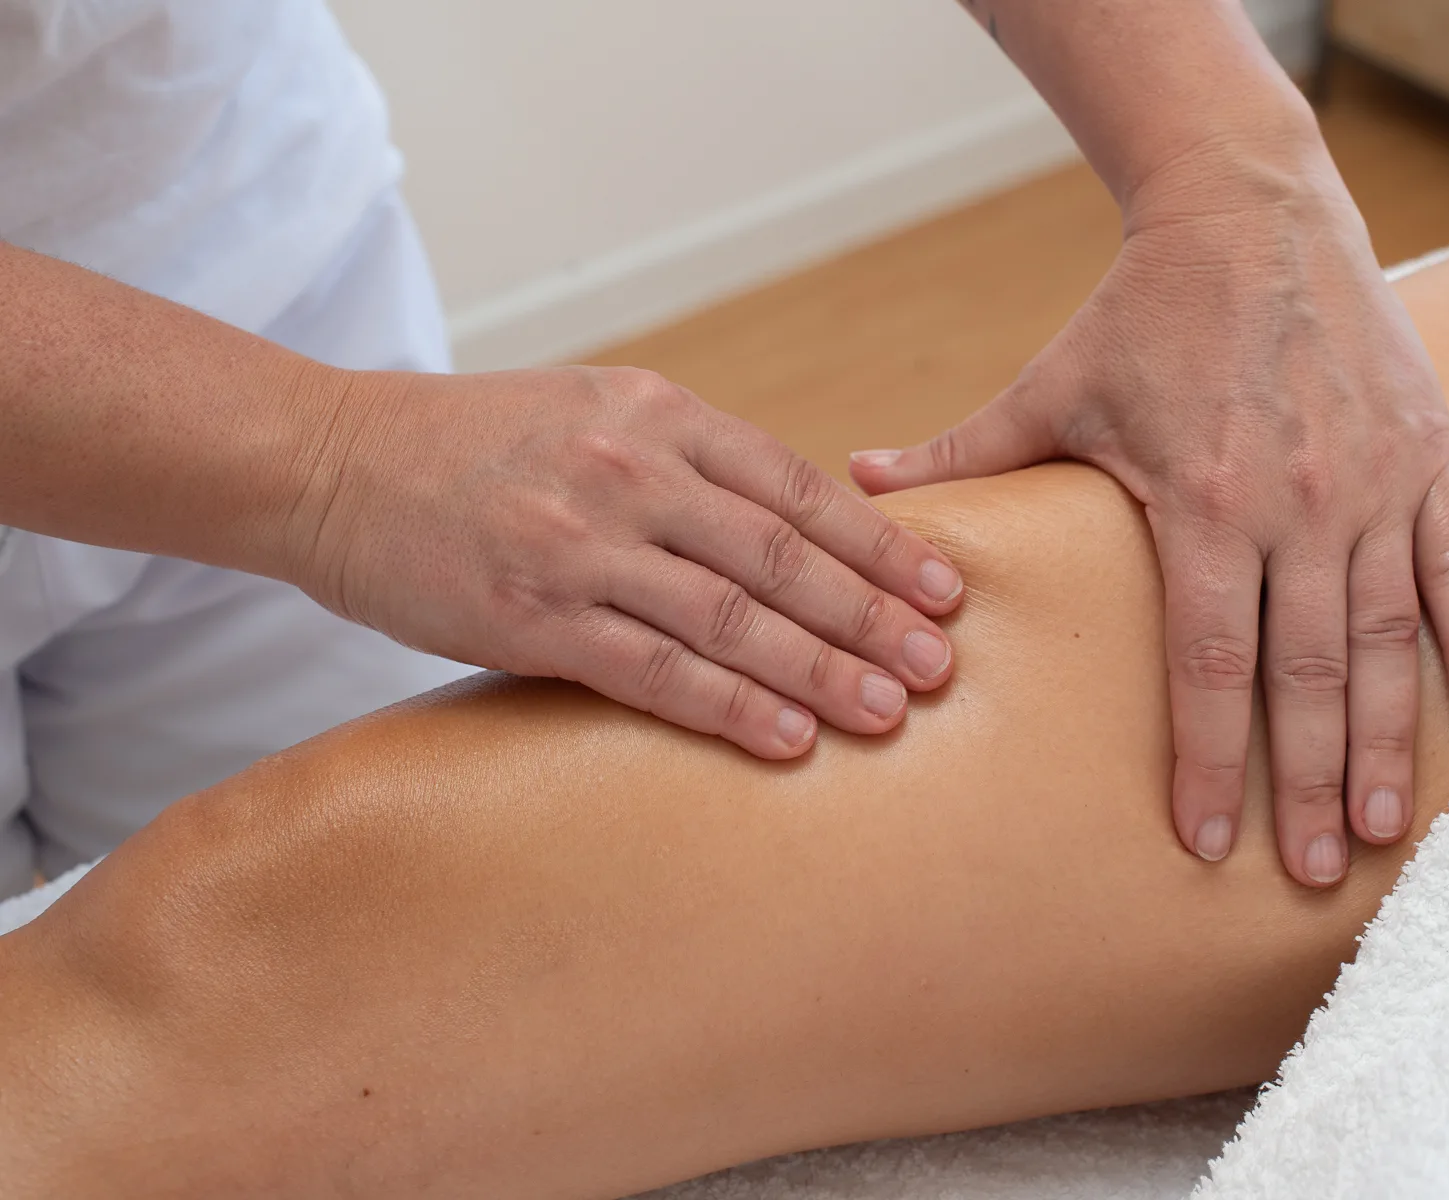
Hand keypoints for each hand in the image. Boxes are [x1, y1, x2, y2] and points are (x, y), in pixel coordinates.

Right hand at [287, 365, 964, 757]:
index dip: (880, 544)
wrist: (329, 460)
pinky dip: (727, 707)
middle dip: (872, 616)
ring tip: (890, 711)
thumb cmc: (475, 441)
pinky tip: (786, 739)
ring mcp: (579, 544)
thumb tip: (795, 527)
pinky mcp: (529, 617)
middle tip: (941, 664)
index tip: (944, 588)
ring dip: (819, 671)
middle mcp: (630, 470)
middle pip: (781, 557)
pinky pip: (650, 670)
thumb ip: (687, 458)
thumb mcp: (594, 409)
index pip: (797, 487)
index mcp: (658, 411)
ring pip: (729, 619)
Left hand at [850, 149, 1448, 887]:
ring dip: (1391, 738)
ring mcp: (1374, 480)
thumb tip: (860, 481)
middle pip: (1307, 671)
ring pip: (1389, 636)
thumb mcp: (1052, 384)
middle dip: (1310, 782)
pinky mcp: (1427, 453)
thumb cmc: (1141, 311)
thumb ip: (965, 451)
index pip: (1209, 660)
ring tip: (1388, 829)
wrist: (1249, 208)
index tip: (1207, 843)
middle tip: (1313, 875)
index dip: (1210, 759)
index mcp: (1202, 500)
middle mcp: (1298, 502)